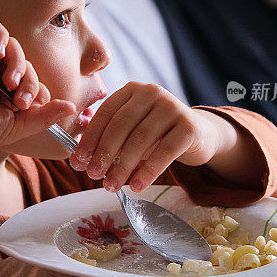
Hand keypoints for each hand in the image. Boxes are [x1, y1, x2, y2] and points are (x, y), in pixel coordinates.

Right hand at [0, 15, 75, 151]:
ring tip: (11, 82)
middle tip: (23, 100)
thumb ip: (44, 116)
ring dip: (18, 61)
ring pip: (10, 43)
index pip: (27, 77)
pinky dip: (0, 36)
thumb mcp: (18, 125)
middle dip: (30, 79)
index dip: (36, 87)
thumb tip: (71, 107)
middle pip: (22, 61)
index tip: (37, 105)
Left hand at [68, 82, 217, 191]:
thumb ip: (109, 142)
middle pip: (121, 125)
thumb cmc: (157, 135)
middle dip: (104, 153)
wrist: (197, 135)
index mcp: (132, 90)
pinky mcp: (189, 126)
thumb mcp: (132, 132)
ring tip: (112, 186)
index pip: (106, 112)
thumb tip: (80, 162)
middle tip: (93, 175)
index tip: (79, 160)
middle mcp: (152, 92)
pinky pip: (164, 151)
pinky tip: (137, 186)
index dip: (90, 137)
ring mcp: (173, 107)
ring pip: (141, 139)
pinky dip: (148, 171)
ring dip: (123, 166)